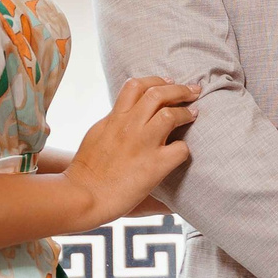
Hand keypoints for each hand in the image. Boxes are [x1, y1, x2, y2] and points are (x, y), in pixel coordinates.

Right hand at [62, 77, 197, 225]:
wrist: (83, 196)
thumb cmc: (86, 171)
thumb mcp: (96, 135)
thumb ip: (112, 122)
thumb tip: (123, 115)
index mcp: (113, 118)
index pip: (136, 86)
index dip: (156, 81)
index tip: (169, 82)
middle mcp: (129, 126)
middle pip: (158, 94)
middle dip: (180, 89)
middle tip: (193, 91)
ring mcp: (143, 144)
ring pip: (170, 115)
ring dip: (186, 112)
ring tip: (193, 114)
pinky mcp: (155, 166)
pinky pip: (180, 149)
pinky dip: (184, 149)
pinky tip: (181, 152)